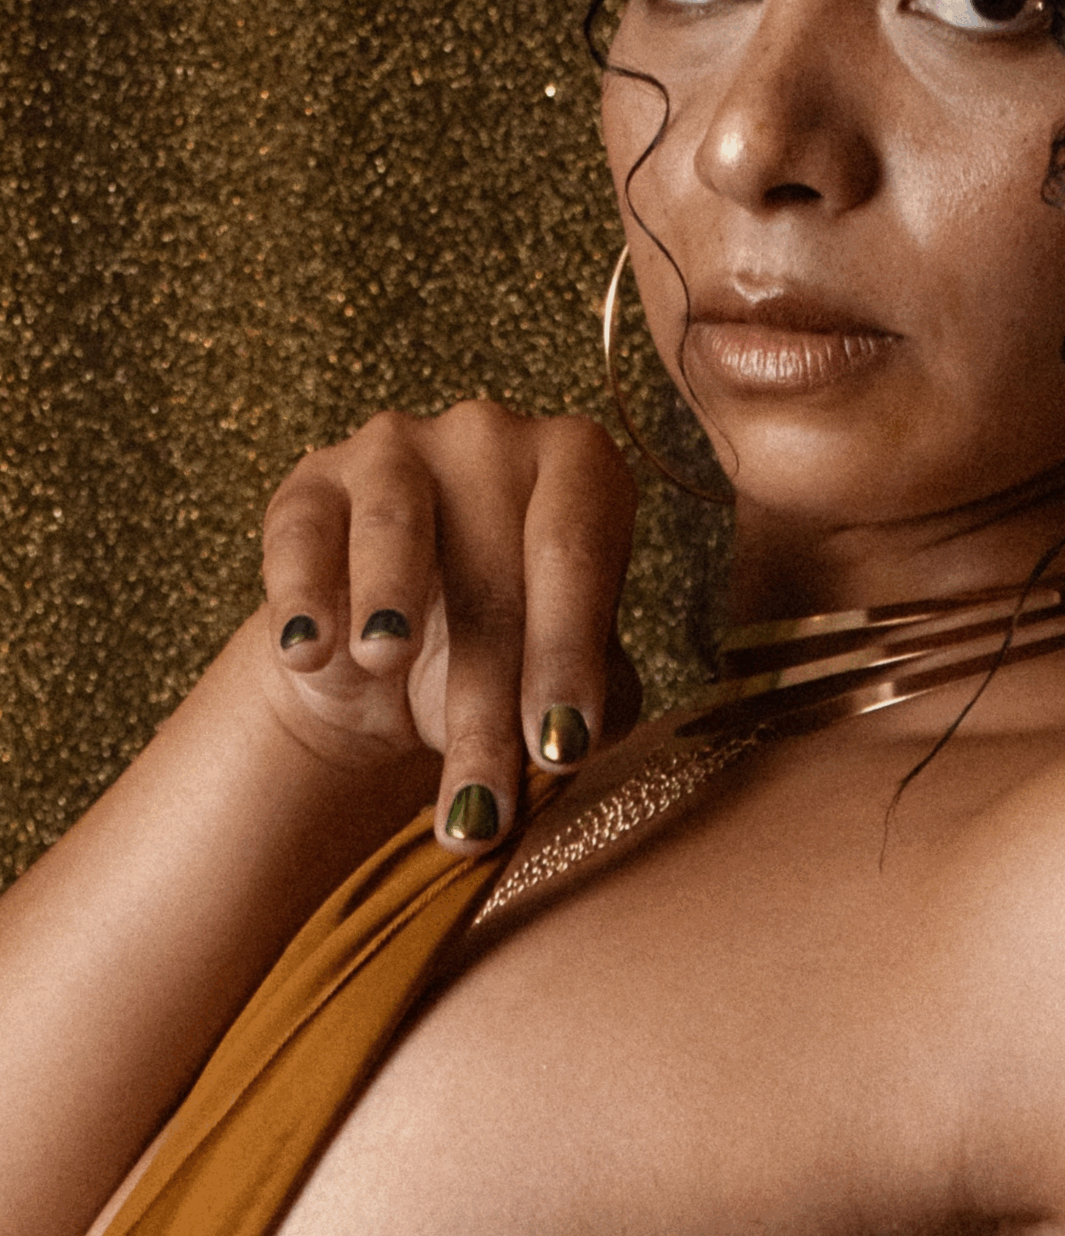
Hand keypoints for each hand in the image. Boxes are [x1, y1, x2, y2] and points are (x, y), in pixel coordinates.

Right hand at [255, 403, 640, 849]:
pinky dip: (303, 588)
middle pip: (494, 565)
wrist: (391, 658)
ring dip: (390, 596)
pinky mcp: (312, 483)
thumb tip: (574, 740)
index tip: (560, 750)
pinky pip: (305, 527)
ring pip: (397, 522)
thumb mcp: (559, 676)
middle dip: (486, 696)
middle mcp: (495, 435)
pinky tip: (307, 650)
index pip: (579, 554)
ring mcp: (398, 448)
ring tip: (384, 658)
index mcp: (581, 467)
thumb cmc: (504, 653)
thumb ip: (590, 700)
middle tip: (480, 801)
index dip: (568, 654)